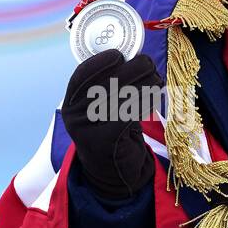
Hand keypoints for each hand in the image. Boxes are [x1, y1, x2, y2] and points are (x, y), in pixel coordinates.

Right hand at [61, 49, 161, 198]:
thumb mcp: (105, 107)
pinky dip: (143, 104)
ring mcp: (86, 131)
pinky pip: (127, 116)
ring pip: (120, 97)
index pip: (82, 74)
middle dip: (131, 68)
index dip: (101, 60)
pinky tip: (152, 99)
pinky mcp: (103, 143)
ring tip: (156, 79)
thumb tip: (133, 56)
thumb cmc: (113, 131)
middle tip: (149, 63)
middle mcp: (74, 116)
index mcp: (71, 103)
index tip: (121, 55)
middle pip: (105, 82)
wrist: (113, 172)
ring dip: (144, 84)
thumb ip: (110, 86)